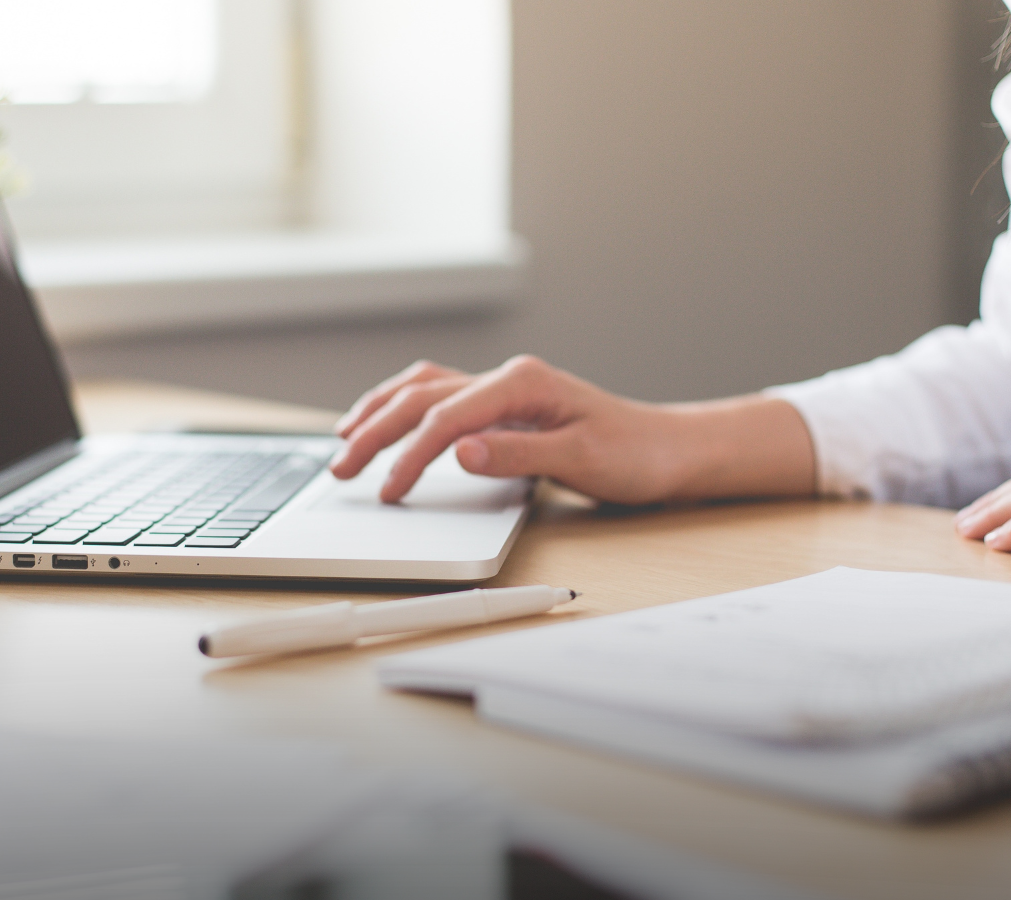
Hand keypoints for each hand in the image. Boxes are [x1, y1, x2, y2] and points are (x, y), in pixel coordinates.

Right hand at [329, 355, 815, 503]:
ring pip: (422, 388)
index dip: (410, 456)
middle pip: (421, 397)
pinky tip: (387, 422)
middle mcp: (508, 378)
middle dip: (374, 431)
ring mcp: (504, 389)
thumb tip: (458, 452)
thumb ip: (517, 456)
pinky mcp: (504, 406)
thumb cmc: (635, 455)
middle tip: (341, 470)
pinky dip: (404, 408)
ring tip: (343, 439)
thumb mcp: (582, 461)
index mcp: (523, 384)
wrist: (669, 450)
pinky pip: (440, 397)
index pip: (446, 418)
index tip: (388, 492)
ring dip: (379, 411)